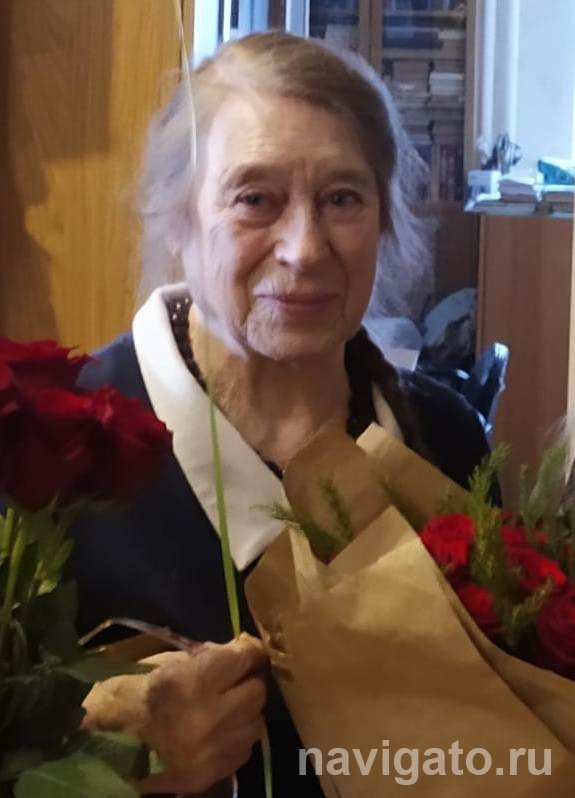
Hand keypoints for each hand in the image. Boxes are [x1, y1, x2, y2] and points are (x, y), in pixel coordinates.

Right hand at [83, 633, 267, 794]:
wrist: (96, 745)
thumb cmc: (129, 693)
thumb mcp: (166, 663)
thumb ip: (206, 657)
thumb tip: (239, 652)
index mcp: (191, 682)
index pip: (243, 659)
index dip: (250, 650)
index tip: (249, 649)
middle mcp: (206, 718)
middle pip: (256, 692)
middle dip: (247, 681)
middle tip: (234, 678)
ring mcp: (209, 752)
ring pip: (255, 723)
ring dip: (245, 711)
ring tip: (226, 706)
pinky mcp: (208, 776)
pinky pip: (244, 750)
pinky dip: (236, 737)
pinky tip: (218, 730)